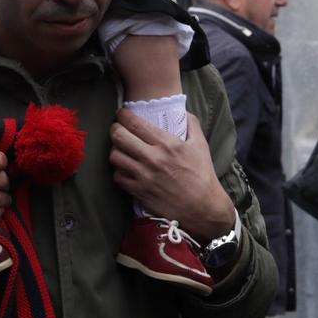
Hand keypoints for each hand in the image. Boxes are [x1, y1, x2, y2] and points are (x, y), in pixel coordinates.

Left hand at [109, 110, 232, 243]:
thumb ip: (191, 124)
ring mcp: (143, 176)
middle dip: (115, 129)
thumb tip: (182, 110)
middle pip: (118, 137)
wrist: (203, 207)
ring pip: (114, 156)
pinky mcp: (139, 192)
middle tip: (118, 129)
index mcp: (167, 144)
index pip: (135, 123)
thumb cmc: (202, 175)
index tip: (122, 113)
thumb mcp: (201, 145)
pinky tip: (126, 169)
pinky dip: (119, 171)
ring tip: (121, 149)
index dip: (123, 115)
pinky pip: (117, 177)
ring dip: (116, 150)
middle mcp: (152, 158)